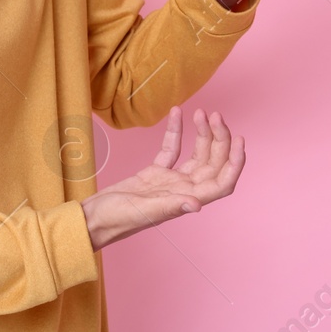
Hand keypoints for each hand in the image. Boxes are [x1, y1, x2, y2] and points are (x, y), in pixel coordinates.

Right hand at [80, 107, 245, 250]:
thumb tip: (198, 205)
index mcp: (186, 200)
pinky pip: (171, 150)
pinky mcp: (154, 173)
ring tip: (201, 111)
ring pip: (196, 154)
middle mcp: (183, 190)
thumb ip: (171, 206)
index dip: (235, 162)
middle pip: (212, 163)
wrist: (92, 218)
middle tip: (214, 115)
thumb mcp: (144, 210)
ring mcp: (170, 181)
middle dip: (218, 139)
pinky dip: (176, 132)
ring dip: (201, 134)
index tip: (238, 138)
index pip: (222, 182)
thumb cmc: (115, 220)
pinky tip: (177, 113)